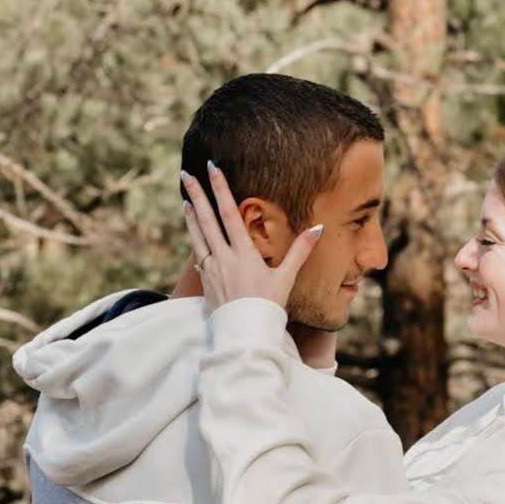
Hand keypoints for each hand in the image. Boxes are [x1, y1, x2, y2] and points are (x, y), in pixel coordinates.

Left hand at [180, 163, 323, 313]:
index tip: (212, 169)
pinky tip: (192, 231)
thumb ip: (300, 251)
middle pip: (207, 219)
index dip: (220, 189)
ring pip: (198, 235)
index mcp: (243, 253)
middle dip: (197, 194)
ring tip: (186, 197)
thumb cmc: (268, 306)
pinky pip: (198, 253)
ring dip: (191, 214)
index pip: (229, 213)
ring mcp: (211, 269)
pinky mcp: (206, 281)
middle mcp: (223, 258)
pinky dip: (194, 238)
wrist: (246, 334)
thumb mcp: (286, 277)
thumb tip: (318, 229)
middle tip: (186, 173)